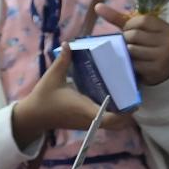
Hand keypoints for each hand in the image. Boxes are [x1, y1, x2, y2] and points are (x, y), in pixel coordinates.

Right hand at [12, 46, 128, 147]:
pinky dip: (112, 115)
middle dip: (128, 113)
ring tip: (125, 96)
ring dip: (121, 115)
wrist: (34, 116)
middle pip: (118, 124)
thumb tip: (68, 43)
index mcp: (85, 109)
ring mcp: (88, 123)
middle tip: (133, 96)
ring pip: (112, 125)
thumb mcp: (52, 76)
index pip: (111, 118)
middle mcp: (89, 119)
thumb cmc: (44, 97)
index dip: (126, 112)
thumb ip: (62, 60)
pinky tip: (111, 99)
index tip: (134, 100)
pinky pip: (104, 122)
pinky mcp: (85, 123)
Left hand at [95, 4, 168, 85]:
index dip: (129, 25)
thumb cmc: (145, 45)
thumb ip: (118, 18)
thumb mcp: (136, 30)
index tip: (128, 31)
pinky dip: (129, 64)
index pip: (142, 20)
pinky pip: (134, 64)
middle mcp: (167, 40)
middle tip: (127, 44)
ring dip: (125, 52)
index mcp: (164, 27)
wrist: (160, 68)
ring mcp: (163, 56)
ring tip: (130, 53)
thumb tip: (97, 6)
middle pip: (135, 35)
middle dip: (125, 39)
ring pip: (132, 50)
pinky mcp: (156, 69)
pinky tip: (133, 64)